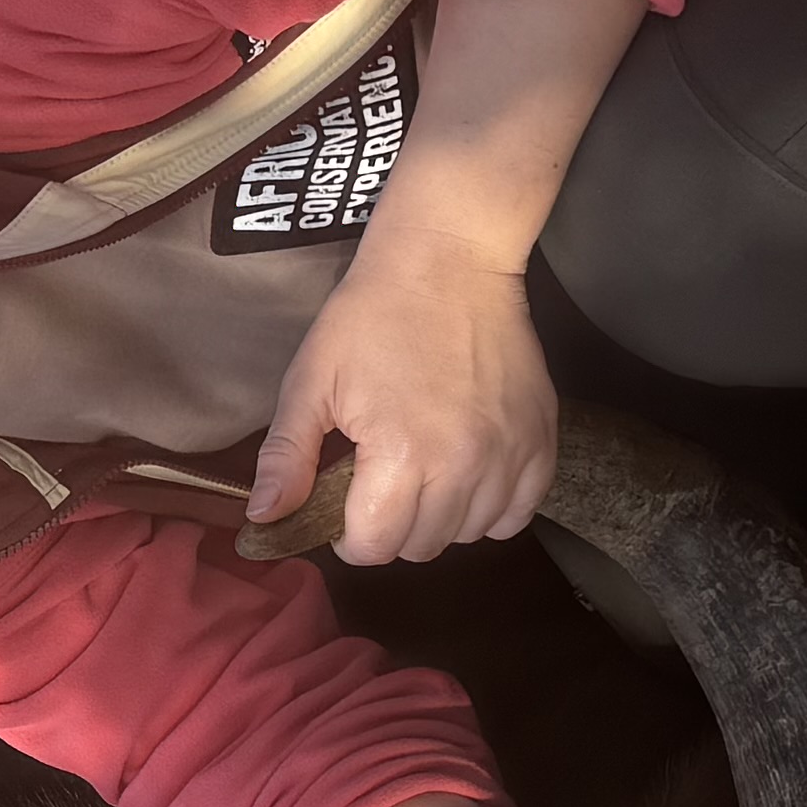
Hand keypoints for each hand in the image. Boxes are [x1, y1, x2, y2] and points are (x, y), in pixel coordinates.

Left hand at [253, 240, 552, 565]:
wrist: (449, 260)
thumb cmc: (372, 315)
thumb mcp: (311, 380)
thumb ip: (286, 457)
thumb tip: (263, 518)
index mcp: (402, 452)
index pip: (375, 546)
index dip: (348, 535)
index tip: (343, 504)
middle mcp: (464, 463)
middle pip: (422, 546)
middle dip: (391, 527)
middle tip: (379, 482)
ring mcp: (510, 454)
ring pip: (468, 535)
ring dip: (439, 518)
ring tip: (422, 471)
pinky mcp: (542, 441)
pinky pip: (516, 514)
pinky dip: (490, 508)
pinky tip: (466, 475)